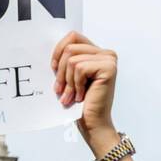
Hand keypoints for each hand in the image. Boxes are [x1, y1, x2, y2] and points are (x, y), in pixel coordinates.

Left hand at [50, 31, 117, 147]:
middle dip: (61, 71)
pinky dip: (75, 85)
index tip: (53, 69)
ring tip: (71, 96)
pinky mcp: (109, 68)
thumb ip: (66, 59)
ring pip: (73, 59)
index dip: (58, 51)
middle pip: (70, 47)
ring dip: (68, 81)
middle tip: (60, 90)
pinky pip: (80, 68)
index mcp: (97, 52)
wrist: (92, 124)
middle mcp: (106, 53)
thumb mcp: (69, 76)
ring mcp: (109, 59)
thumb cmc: (79, 103)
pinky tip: (81, 97)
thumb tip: (50, 47)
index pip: (72, 36)